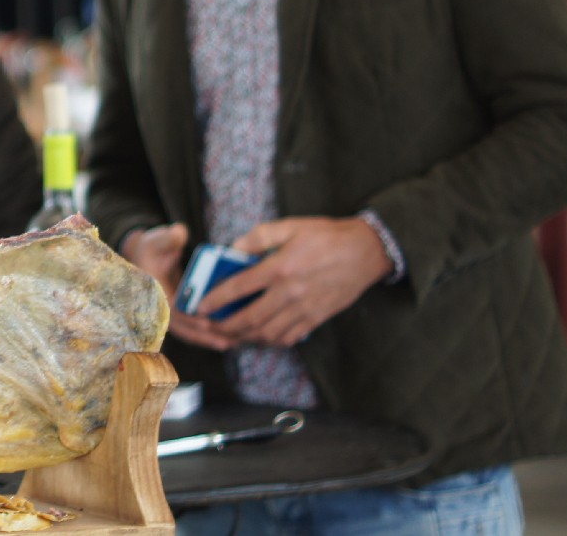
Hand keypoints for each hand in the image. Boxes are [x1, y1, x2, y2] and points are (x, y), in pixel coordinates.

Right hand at [120, 223, 232, 350]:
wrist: (145, 257)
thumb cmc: (153, 248)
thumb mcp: (157, 240)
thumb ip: (168, 237)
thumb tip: (180, 233)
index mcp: (154, 292)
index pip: (171, 311)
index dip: (189, 319)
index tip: (207, 323)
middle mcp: (161, 307)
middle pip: (183, 329)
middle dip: (205, 336)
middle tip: (227, 341)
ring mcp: (170, 313)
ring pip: (190, 333)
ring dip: (210, 340)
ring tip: (234, 344)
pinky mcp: (180, 315)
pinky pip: (194, 330)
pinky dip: (209, 336)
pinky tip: (230, 339)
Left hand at [202, 216, 392, 348]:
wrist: (366, 252)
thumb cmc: (326, 236)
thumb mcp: (290, 226)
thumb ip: (259, 237)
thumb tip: (234, 248)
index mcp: (280, 267)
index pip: (239, 287)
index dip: (215, 298)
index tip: (199, 306)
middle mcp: (291, 292)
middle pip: (250, 318)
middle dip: (225, 326)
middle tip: (209, 327)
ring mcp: (305, 308)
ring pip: (269, 332)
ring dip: (245, 337)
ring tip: (229, 335)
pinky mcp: (317, 318)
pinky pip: (290, 337)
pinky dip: (271, 341)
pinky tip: (259, 337)